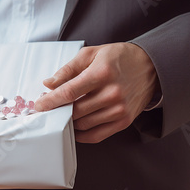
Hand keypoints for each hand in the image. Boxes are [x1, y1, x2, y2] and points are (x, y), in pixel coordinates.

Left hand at [35, 42, 158, 142]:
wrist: (150, 67)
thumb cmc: (119, 58)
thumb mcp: (91, 54)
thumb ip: (68, 70)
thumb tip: (49, 84)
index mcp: (102, 73)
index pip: (69, 92)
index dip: (50, 101)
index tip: (39, 105)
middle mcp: (112, 93)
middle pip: (75, 111)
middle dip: (58, 111)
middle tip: (49, 108)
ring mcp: (119, 109)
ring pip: (83, 124)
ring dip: (69, 122)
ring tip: (64, 114)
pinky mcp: (124, 121)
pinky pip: (96, 135)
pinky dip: (82, 134)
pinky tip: (76, 126)